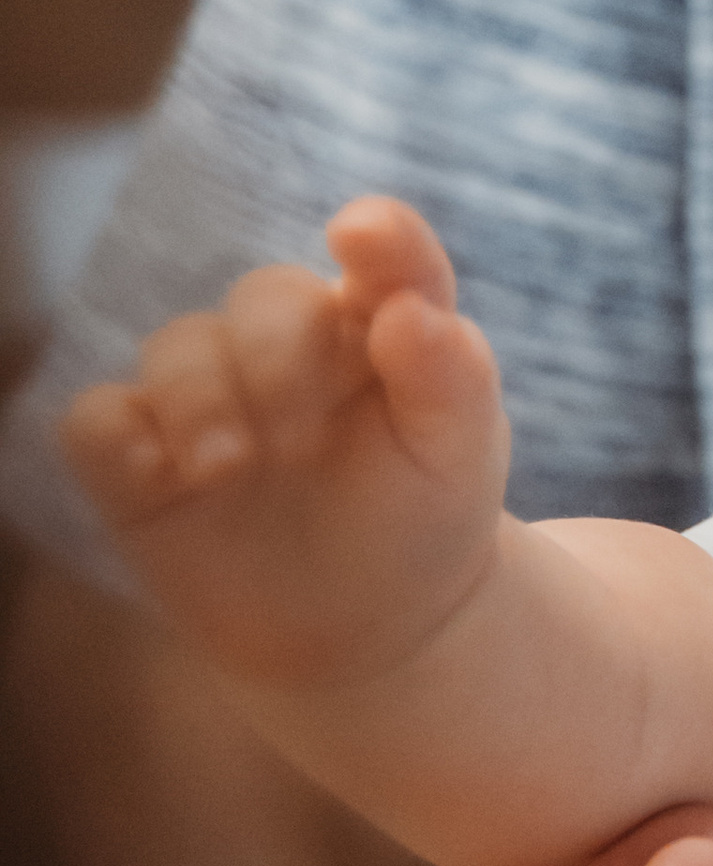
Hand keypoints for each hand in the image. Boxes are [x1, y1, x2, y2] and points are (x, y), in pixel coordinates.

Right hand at [57, 197, 511, 697]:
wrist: (366, 629)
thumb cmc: (421, 521)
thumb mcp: (461, 457)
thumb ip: (453, 378)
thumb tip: (411, 312)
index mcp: (380, 328)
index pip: (387, 257)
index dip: (378, 237)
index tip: (358, 236)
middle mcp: (290, 346)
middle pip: (263, 299)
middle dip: (277, 357)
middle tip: (302, 445)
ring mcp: (211, 396)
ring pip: (176, 347)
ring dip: (199, 399)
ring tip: (231, 469)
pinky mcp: (144, 461)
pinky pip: (98, 420)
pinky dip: (117, 437)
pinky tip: (162, 478)